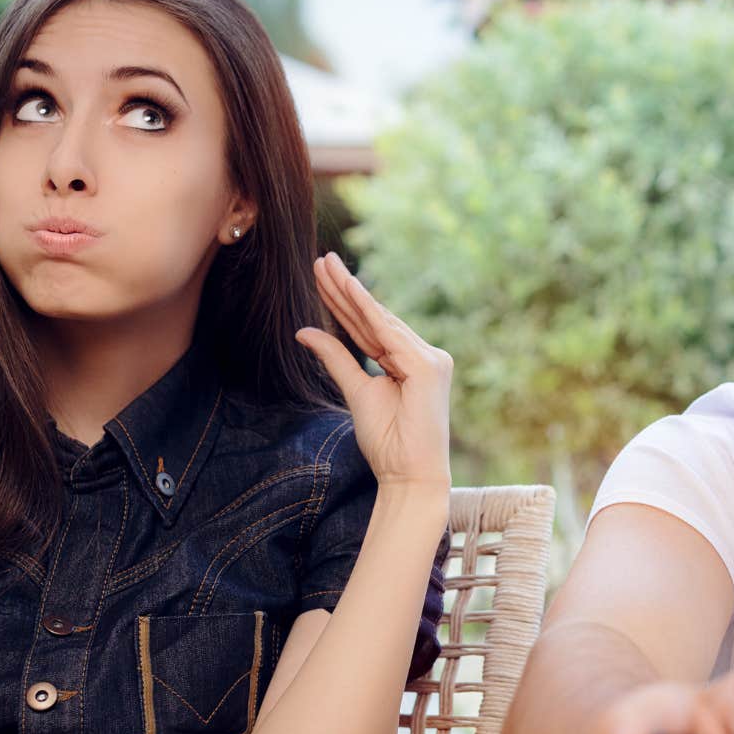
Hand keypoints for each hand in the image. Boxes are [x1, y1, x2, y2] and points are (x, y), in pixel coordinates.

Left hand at [295, 253, 451, 489]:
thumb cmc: (388, 441)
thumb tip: (304, 331)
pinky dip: (368, 310)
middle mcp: (423, 355)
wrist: (408, 474)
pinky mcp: (427, 367)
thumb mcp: (356, 391)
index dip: (343, 303)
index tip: (320, 278)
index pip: (369, 327)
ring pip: (380, 320)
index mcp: (408, 362)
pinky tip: (349, 289)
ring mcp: (428, 359)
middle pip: (374, 318)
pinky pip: (389, 333)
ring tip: (326, 266)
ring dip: (350, 291)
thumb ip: (335, 359)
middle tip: (320, 259)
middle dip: (344, 289)